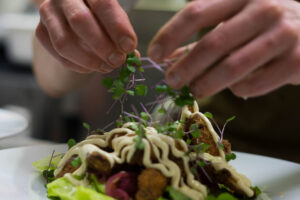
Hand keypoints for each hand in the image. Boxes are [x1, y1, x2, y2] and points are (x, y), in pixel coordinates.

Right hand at [36, 0, 136, 73]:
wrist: (73, 19)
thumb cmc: (100, 19)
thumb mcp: (115, 21)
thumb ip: (123, 35)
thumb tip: (133, 55)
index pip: (103, 3)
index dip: (117, 27)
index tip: (129, 46)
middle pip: (80, 21)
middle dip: (102, 46)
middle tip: (118, 60)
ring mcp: (48, 13)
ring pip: (64, 42)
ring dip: (89, 60)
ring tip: (107, 66)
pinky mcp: (40, 31)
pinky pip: (58, 54)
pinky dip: (78, 65)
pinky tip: (92, 68)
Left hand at [148, 0, 299, 97]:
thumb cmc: (265, 26)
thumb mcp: (236, 21)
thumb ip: (206, 37)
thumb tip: (171, 58)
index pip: (195, 12)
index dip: (170, 35)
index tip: (154, 54)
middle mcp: (263, 9)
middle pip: (212, 43)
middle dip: (185, 67)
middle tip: (171, 82)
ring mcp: (283, 34)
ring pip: (233, 66)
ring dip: (207, 83)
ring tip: (194, 91)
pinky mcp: (296, 61)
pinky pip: (254, 83)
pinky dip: (238, 90)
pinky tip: (234, 89)